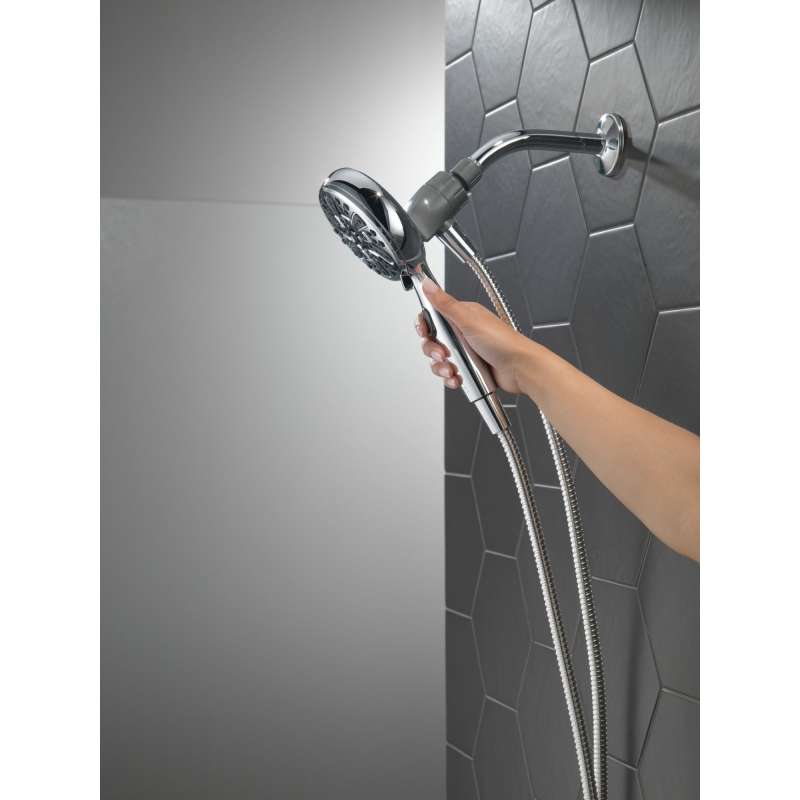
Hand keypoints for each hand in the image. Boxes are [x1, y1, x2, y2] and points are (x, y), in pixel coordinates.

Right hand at [415, 278, 531, 394]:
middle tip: (443, 354)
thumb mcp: (469, 320)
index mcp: (463, 316)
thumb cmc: (503, 342)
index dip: (425, 325)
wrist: (520, 368)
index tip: (424, 331)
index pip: (434, 316)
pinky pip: (450, 373)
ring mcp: (466, 351)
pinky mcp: (469, 367)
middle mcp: (463, 332)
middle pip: (433, 340)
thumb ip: (445, 303)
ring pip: (440, 359)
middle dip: (433, 350)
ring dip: (441, 367)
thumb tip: (428, 284)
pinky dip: (450, 378)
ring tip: (451, 370)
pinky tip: (457, 378)